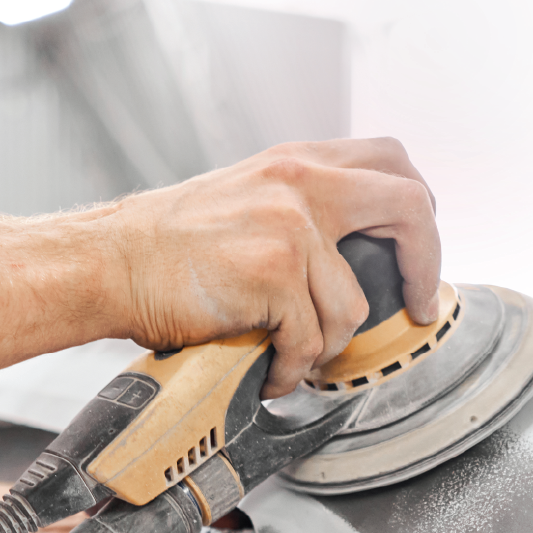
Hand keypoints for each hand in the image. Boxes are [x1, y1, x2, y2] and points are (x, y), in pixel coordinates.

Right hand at [100, 138, 440, 397]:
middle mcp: (301, 182)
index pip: (392, 163)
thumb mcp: (245, 198)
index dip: (420, 210)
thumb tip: (355, 255)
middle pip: (409, 207)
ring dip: (325, 346)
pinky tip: (267, 370)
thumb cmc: (165, 246)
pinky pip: (310, 341)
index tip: (416, 254)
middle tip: (418, 306)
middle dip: (423, 267)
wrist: (108, 263)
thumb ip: (300, 209)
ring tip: (290, 357)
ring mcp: (290, 226)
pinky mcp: (272, 273)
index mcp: (297, 162)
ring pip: (352, 306)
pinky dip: (290, 370)